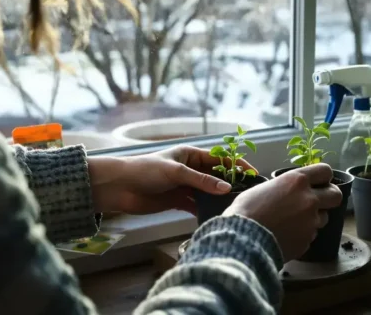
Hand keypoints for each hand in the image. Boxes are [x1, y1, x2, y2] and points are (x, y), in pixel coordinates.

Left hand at [87, 145, 253, 213]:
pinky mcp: (177, 201)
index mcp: (190, 155)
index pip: (219, 158)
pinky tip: (215, 215)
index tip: (252, 173)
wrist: (118, 187)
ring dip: (218, 198)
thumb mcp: (176, 172)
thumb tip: (226, 188)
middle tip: (247, 192)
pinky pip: (196, 205)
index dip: (236, 164)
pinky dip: (205, 209)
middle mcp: (190, 169)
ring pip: (207, 192)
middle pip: (216, 176)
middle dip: (230, 183)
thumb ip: (201, 181)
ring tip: (234, 206)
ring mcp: (184, 186)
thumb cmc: (144, 170)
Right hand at [223, 164, 341, 261]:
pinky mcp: (308, 240)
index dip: (324, 177)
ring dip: (314, 219)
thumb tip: (287, 192)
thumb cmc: (246, 211)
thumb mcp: (264, 189)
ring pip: (324, 218)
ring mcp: (311, 222)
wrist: (243, 240)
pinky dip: (302, 235)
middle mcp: (309, 199)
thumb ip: (283, 188)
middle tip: (319, 202)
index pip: (325, 171)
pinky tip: (287, 236)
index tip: (319, 182)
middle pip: (336, 195)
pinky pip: (311, 235)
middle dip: (329, 198)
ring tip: (294, 223)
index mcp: (297, 181)